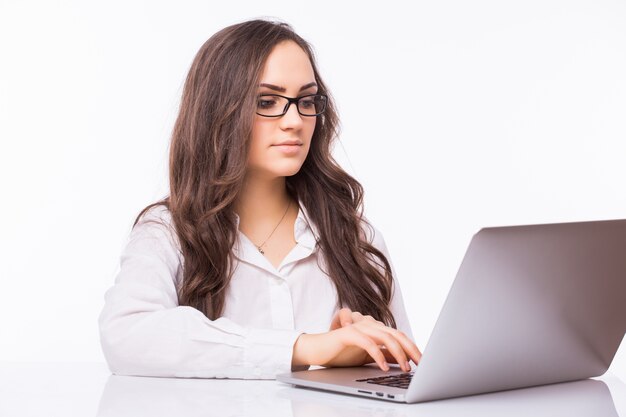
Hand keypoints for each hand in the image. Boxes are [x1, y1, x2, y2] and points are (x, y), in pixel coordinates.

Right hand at [292, 308, 421, 371]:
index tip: (424, 362)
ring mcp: (359, 327)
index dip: (413, 347)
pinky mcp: (348, 333)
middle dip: (411, 349)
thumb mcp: (367, 356)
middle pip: (396, 334)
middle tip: (421, 364)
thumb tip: (404, 361)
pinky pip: (367, 343)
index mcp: (375, 329)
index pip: (399, 336)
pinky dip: (378, 355)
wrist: (317, 350)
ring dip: (398, 353)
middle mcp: (369, 325)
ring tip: (405, 367)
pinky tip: (383, 366)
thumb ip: (385, 355)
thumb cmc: (342, 352)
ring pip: (385, 337)